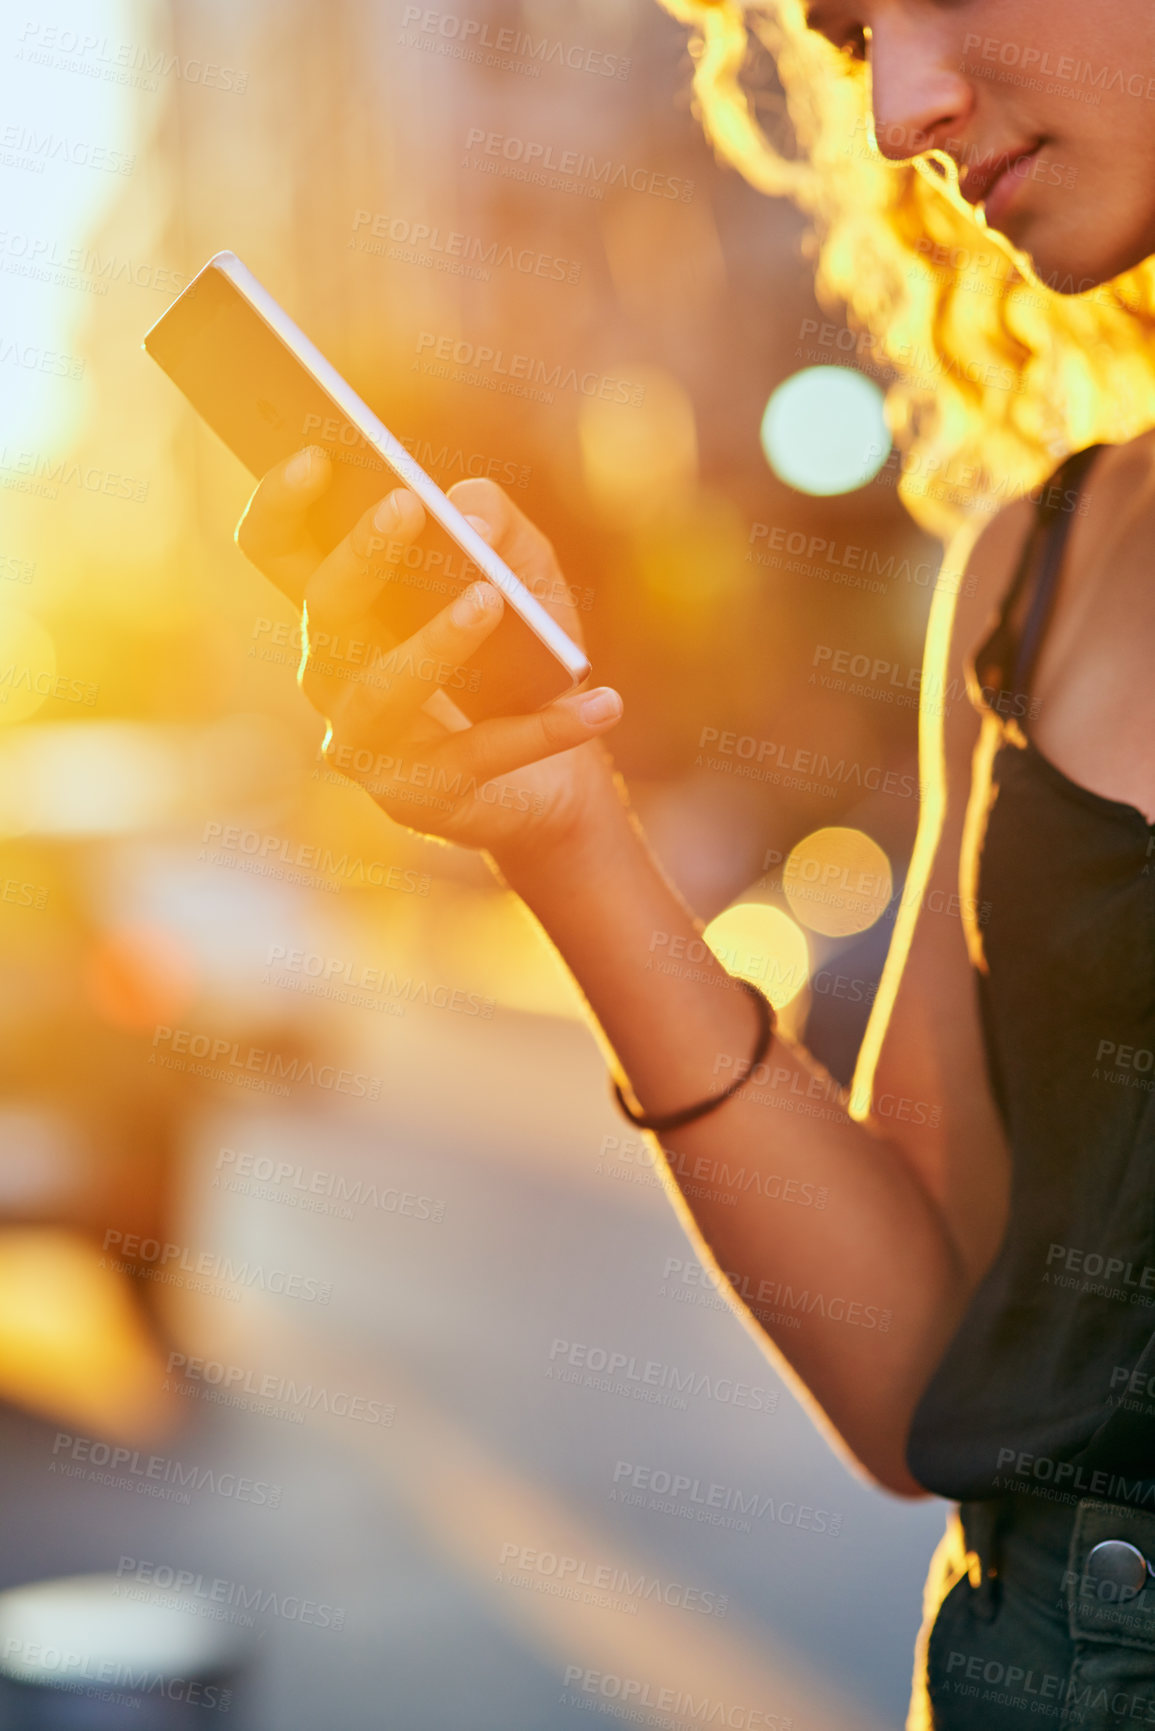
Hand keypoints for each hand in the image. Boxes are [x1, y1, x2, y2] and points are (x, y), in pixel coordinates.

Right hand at [234, 447, 625, 868]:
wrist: (556, 776)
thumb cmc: (521, 656)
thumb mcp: (523, 571)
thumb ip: (494, 523)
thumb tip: (465, 521)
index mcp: (339, 611)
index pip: (275, 552)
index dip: (280, 505)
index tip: (314, 452)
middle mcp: (331, 675)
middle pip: (322, 613)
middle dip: (361, 556)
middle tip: (408, 505)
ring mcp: (365, 743)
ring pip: (382, 690)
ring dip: (435, 642)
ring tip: (491, 598)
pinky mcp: (418, 796)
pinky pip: (482, 754)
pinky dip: (546, 730)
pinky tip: (603, 701)